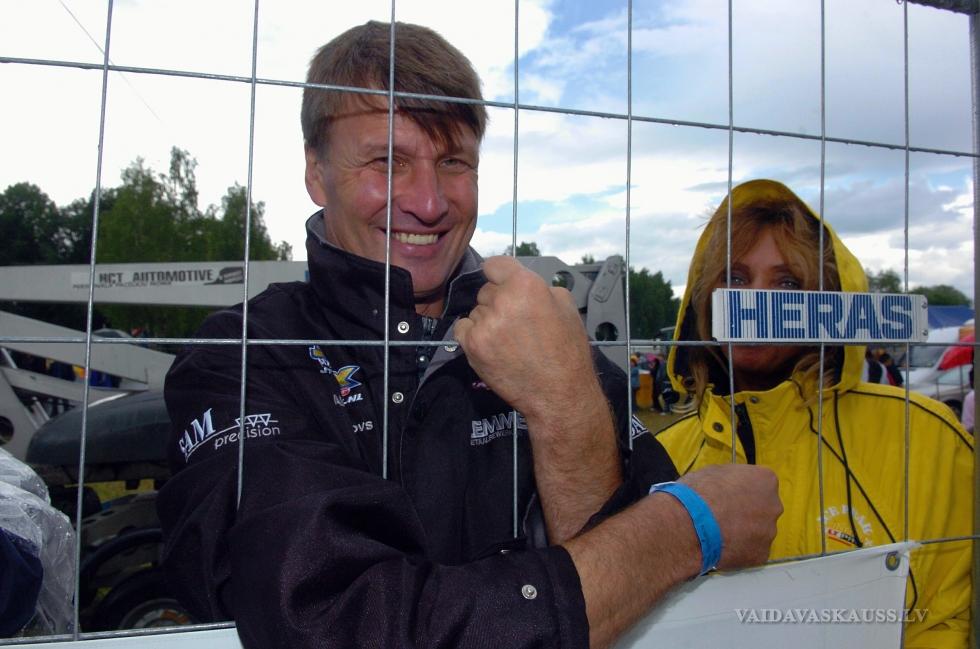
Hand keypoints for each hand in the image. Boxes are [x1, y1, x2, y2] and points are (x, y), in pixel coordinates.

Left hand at [454, 256, 597, 423]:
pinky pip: (463, 328)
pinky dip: (473, 335)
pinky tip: (493, 346)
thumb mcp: (566, 307)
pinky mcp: (472, 345)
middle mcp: (502, 300)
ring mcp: (484, 324)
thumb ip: (541, 287)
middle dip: (498, 302)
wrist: (558, 393)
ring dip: (488, 321)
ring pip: (476, 311)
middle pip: (486, 290)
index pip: (496, 264)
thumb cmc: (566, 352)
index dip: (500, 275)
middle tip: (517, 323)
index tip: (502, 283)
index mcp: (526, 285)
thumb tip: (522, 283)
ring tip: (510, 341)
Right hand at [679, 464, 781, 570]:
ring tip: (718, 533)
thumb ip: (731, 479)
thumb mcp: (713, 471)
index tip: (731, 496)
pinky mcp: (760, 555)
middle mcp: (773, 506)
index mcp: (765, 480)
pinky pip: (751, 551)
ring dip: (743, 532)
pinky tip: (720, 546)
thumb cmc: (699, 494)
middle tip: (725, 515)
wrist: (690, 524)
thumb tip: (728, 485)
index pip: (761, 484)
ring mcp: (769, 532)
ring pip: (758, 532)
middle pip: (763, 509)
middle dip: (747, 512)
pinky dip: (738, 550)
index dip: (743, 490)